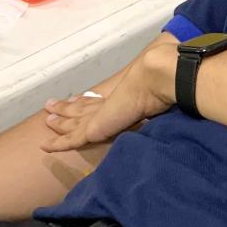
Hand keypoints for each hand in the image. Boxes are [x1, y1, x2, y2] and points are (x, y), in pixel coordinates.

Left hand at [40, 40, 178, 152]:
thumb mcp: (162, 97)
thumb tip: (180, 95)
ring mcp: (99, 116)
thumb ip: (160, 99)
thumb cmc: (164, 86)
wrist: (157, 79)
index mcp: (122, 97)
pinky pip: (71, 139)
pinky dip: (59, 143)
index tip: (77, 100)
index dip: (87, 102)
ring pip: (72, 121)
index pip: (100, 102)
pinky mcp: (95, 127)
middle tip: (50, 107)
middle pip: (82, 108)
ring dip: (59, 120)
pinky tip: (45, 147)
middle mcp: (108, 104)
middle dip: (67, 108)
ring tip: (46, 118)